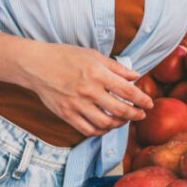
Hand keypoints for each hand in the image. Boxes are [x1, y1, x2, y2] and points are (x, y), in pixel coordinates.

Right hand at [25, 42, 153, 137]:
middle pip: (120, 110)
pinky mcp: (66, 114)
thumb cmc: (66, 56)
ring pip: (105, 123)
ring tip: (124, 120)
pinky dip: (101, 131)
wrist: (36, 65)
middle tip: (141, 115)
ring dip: (119, 124)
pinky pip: (88, 130)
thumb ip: (116, 67)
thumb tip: (136, 76)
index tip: (149, 104)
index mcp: (97, 73)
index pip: (127, 91)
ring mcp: (76, 104)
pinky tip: (106, 126)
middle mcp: (88, 90)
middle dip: (135, 115)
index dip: (142, 99)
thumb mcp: (93, 55)